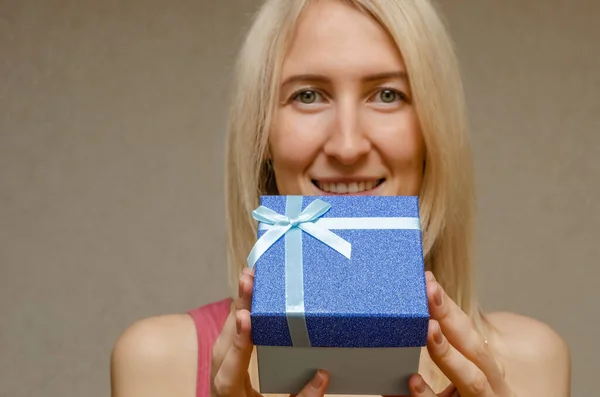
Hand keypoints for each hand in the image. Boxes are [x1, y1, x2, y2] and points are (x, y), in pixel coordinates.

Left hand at [210, 267, 329, 396]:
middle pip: (225, 341)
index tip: (246, 317)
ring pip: (225, 332)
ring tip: (251, 277)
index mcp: (230, 395)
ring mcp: (220, 366)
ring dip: (238, 304)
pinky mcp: (226, 359)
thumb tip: (322, 375)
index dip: (240, 342)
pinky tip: (251, 295)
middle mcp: (220, 379)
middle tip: (250, 278)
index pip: (231, 368)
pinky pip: (230, 333)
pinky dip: (240, 312)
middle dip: (238, 307)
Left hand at [404, 271, 514, 396]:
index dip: (450, 307)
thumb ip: (448, 358)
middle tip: (428, 290)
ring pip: (471, 380)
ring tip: (429, 330)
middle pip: (473, 347)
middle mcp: (491, 386)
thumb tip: (415, 328)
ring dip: (449, 354)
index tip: (428, 280)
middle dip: (450, 317)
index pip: (468, 333)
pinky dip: (428, 396)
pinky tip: (411, 382)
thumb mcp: (465, 381)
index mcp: (487, 371)